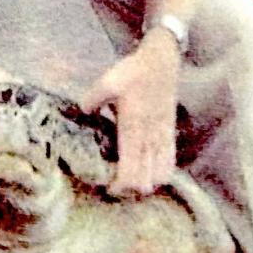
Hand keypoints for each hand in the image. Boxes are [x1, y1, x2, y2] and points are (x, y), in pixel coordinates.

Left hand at [81, 28, 179, 195]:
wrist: (161, 61)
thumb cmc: (133, 72)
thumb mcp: (107, 81)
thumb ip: (92, 100)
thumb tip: (82, 112)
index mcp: (133, 128)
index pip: (131, 172)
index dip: (121, 187)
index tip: (109, 187)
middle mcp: (150, 137)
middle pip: (146, 181)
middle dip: (132, 190)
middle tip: (117, 186)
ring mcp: (162, 136)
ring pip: (161, 175)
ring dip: (147, 183)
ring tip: (132, 180)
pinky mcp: (170, 132)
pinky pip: (170, 162)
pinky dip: (160, 173)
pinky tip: (150, 172)